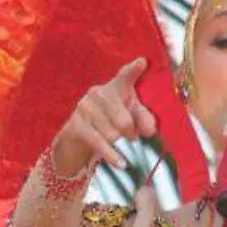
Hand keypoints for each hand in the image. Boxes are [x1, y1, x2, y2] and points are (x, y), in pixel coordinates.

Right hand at [54, 57, 156, 172]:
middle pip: (123, 118)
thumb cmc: (112, 121)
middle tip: (135, 139)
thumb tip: (150, 131)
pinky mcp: (76, 125)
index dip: (133, 70)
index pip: (125, 76)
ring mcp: (85, 108)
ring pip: (112, 133)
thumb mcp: (131, 117)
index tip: (142, 62)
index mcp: (116, 87)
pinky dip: (112, 155)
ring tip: (126, 148)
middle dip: (131, 132)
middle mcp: (98, 93)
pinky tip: (121, 163)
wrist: (80, 136)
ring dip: (122, 145)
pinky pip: (98, 142)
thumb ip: (144, 120)